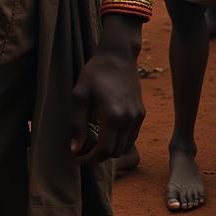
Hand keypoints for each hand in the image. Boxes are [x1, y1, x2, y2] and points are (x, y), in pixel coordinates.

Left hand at [69, 16, 144, 163]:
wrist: (118, 56)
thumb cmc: (95, 73)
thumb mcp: (79, 95)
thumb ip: (77, 123)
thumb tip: (74, 148)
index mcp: (114, 117)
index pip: (104, 150)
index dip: (90, 158)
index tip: (76, 157)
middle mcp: (130, 120)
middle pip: (116, 152)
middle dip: (98, 157)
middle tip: (82, 153)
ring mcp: (138, 117)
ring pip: (126, 146)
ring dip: (110, 150)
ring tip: (92, 145)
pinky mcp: (141, 113)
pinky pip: (132, 136)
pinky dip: (119, 141)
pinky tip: (106, 134)